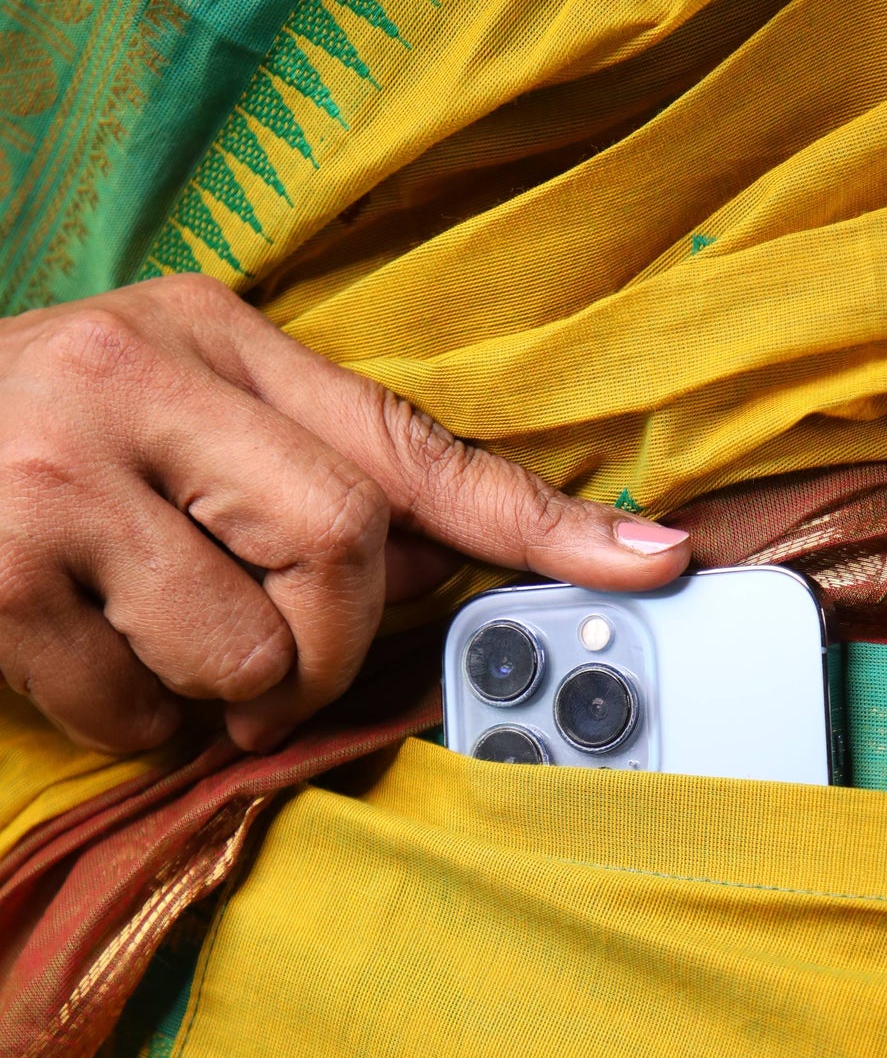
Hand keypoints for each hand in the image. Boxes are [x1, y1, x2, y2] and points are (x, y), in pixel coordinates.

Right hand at [0, 274, 688, 754]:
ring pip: (248, 643)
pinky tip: (75, 662)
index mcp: (206, 336)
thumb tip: (437, 573)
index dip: (536, 514)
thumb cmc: (22, 450)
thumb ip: (289, 472)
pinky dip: (131, 720)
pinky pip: (140, 702)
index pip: (404, 436)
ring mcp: (62, 469)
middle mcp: (141, 377)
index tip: (653, 558)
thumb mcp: (160, 414)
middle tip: (260, 660)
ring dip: (214, 692)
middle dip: (324, 642)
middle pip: (349, 546)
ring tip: (144, 648)